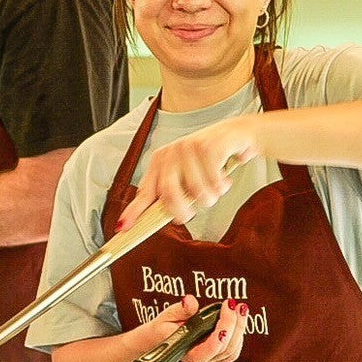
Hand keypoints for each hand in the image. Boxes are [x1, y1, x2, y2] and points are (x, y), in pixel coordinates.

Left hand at [117, 117, 260, 232]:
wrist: (238, 133)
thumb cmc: (211, 159)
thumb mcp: (188, 174)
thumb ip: (174, 192)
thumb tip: (165, 218)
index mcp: (160, 161)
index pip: (145, 191)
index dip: (134, 210)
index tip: (123, 227)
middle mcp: (170, 153)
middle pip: (169, 194)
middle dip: (181, 211)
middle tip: (190, 214)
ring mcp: (188, 148)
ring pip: (197, 192)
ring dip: (211, 197)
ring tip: (216, 188)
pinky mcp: (208, 147)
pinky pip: (214, 182)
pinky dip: (222, 186)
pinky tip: (225, 178)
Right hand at [132, 295, 247, 361]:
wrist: (159, 339)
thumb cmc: (163, 329)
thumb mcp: (166, 316)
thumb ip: (180, 310)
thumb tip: (190, 301)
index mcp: (190, 355)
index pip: (212, 348)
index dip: (224, 329)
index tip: (227, 308)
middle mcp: (203, 361)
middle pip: (227, 347)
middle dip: (235, 323)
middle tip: (235, 304)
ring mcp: (211, 360)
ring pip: (234, 349)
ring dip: (240, 327)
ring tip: (240, 308)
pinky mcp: (217, 356)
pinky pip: (234, 348)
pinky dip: (238, 333)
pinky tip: (237, 318)